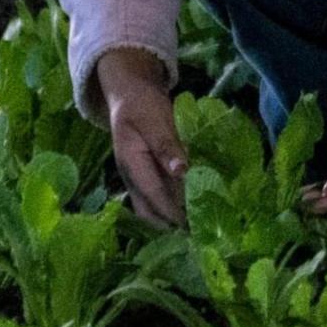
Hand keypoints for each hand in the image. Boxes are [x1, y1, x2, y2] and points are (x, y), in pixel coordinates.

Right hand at [96, 49, 190, 227]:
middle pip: (149, 213)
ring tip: (197, 227)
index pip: (154, 196)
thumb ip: (167, 145)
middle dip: (171, 225)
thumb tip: (182, 172)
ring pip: (151, 210)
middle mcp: (131, 178)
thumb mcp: (155, 119)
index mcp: (131, 165)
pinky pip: (156, 200)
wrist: (128, 93)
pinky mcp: (145, 177)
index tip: (196, 225)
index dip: (175, 212)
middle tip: (198, 233)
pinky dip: (172, 208)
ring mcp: (137, 180)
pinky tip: (190, 210)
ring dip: (171, 220)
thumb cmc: (141, 104)